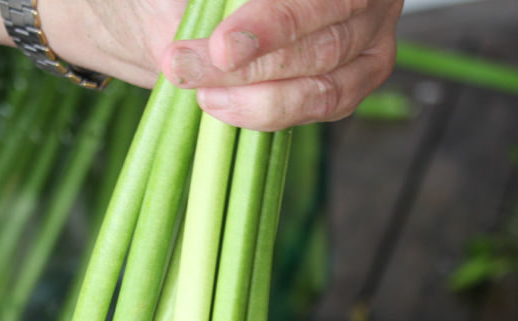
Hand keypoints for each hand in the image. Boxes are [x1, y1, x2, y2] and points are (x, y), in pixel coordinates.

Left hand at [55, 0, 401, 130]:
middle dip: (254, 62)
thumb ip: (189, 8)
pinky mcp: (350, 73)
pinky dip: (276, 114)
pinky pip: (327, 103)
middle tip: (186, 72)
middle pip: (326, 30)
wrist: (154, 4)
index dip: (273, 20)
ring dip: (262, 97)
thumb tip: (189, 42)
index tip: (218, 50)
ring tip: (201, 97)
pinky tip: (227, 112)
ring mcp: (363, 28)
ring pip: (329, 76)